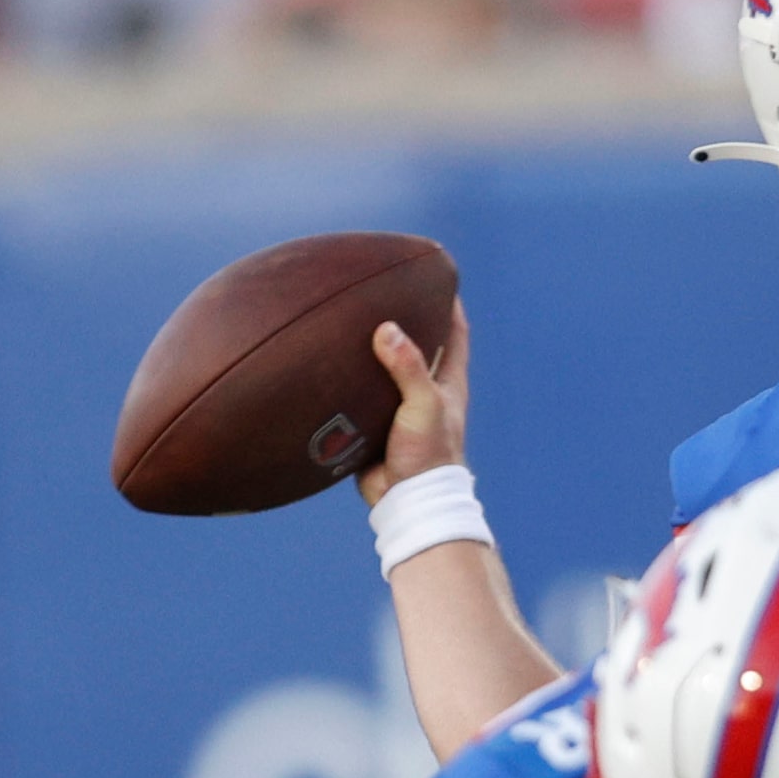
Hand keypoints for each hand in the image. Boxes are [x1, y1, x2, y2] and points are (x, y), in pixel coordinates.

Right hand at [358, 296, 469, 505]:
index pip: (455, 332)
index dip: (448, 304)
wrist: (406, 501)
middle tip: (381, 290)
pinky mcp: (372, 424)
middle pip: (417, 346)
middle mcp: (426, 391)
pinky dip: (345, 379)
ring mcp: (398, 408)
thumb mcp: (423, 406)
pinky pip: (357, 394)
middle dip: (404, 319)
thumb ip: (407, 368)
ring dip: (368, 350)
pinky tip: (323, 364)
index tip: (436, 276)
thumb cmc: (428, 455)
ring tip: (346, 320)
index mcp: (447, 382)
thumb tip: (387, 328)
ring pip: (383, 370)